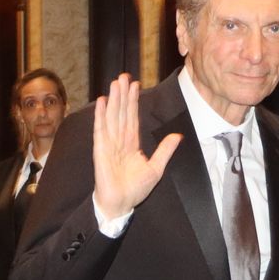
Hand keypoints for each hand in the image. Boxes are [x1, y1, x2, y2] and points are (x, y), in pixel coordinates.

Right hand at [91, 72, 180, 223]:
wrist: (121, 204)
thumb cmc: (135, 190)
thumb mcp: (156, 168)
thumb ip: (165, 150)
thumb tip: (177, 135)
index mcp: (131, 144)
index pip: (132, 118)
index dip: (133, 101)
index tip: (135, 85)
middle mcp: (119, 141)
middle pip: (121, 113)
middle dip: (123, 94)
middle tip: (124, 75)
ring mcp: (109, 144)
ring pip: (112, 117)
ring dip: (114, 99)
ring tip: (115, 82)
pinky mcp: (101, 151)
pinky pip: (101, 130)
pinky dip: (101, 116)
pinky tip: (102, 102)